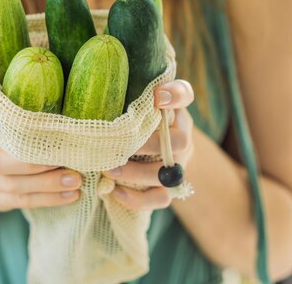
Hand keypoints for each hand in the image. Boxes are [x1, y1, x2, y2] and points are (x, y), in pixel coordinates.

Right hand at [0, 90, 81, 210]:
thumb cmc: (15, 128)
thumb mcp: (17, 110)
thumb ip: (27, 102)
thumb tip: (66, 90)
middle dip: (32, 164)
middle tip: (66, 161)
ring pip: (9, 185)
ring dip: (45, 185)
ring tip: (76, 181)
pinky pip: (16, 202)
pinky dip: (45, 199)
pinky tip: (69, 195)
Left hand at [103, 80, 194, 210]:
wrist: (162, 151)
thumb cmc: (142, 123)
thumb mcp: (139, 104)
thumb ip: (136, 93)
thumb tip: (141, 91)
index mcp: (176, 110)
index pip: (183, 94)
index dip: (174, 95)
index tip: (157, 97)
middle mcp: (183, 138)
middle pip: (178, 142)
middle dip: (145, 145)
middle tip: (115, 146)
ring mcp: (178, 165)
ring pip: (167, 174)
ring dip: (135, 174)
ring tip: (108, 171)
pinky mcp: (170, 189)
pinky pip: (160, 198)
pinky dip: (137, 199)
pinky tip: (115, 192)